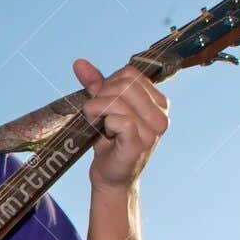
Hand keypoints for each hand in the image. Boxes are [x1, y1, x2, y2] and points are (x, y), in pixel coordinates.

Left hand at [73, 58, 168, 192]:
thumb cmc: (109, 142)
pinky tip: (104, 134)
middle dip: (101, 96)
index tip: (102, 103)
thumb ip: (95, 85)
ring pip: (118, 100)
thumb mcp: (103, 108)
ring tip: (98, 125)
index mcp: (158, 102)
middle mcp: (161, 114)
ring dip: (97, 110)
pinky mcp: (141, 143)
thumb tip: (79, 63)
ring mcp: (153, 130)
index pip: (130, 73)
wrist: (110, 176)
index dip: (107, 84)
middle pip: (124, 83)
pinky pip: (118, 120)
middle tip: (96, 115)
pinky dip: (103, 124)